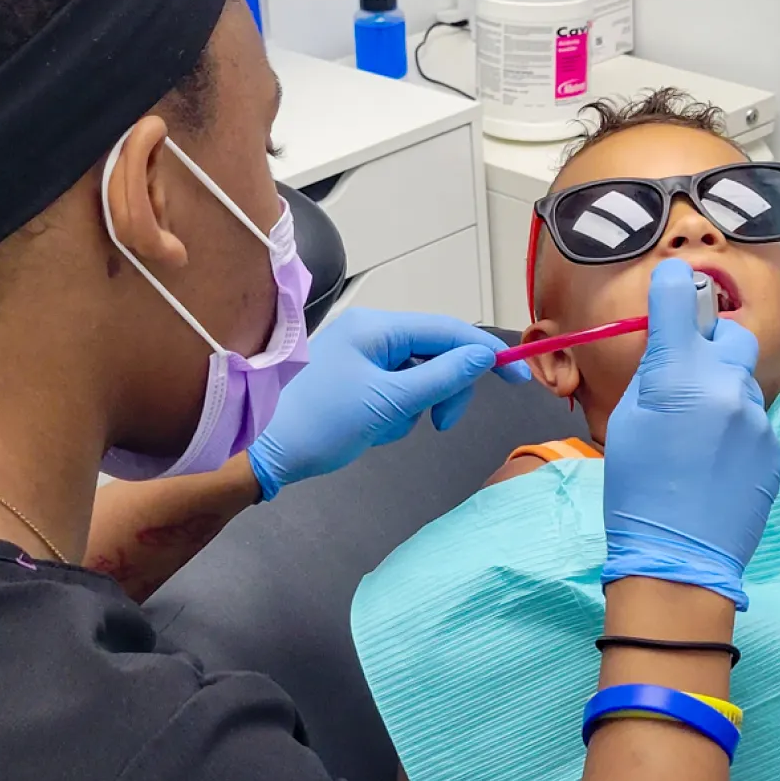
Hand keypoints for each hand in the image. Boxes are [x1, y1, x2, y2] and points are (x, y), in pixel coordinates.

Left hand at [246, 309, 522, 498]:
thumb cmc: (319, 424)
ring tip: (388, 428)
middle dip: (445, 389)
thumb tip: (483, 356)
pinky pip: (398, 388)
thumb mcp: (390, 403)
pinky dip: (398, 411)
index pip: (448, 331)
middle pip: (438, 353)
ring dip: (417, 404)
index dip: (486, 354)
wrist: (262, 452)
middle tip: (441, 424)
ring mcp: (362, 355)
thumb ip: (443, 377)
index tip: (517, 377)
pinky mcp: (356, 377)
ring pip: (420, 375)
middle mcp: (371, 333)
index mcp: (377, 328)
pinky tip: (374, 428)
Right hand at [601, 260, 779, 608]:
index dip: (674, 288)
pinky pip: (754, 420)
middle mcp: (725, 384)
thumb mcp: (628, 420)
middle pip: (730, 333)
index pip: (681, 295)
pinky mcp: (774, 446)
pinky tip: (715, 463)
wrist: (678, 557)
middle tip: (686, 375)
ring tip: (697, 436)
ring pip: (742, 380)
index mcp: (678, 373)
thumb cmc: (637, 491)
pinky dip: (736, 430)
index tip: (672, 291)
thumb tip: (671, 341)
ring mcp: (756, 417)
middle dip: (711, 343)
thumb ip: (655, 371)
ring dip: (722, 391)